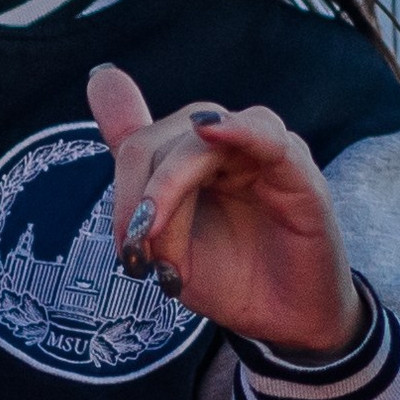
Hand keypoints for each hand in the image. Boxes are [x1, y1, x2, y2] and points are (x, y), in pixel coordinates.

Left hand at [87, 65, 362, 356]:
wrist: (286, 324)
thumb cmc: (230, 276)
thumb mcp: (167, 236)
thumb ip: (137, 169)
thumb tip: (102, 75)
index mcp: (192, 155)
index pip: (143, 143)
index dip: (124, 190)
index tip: (126, 251)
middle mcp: (226, 144)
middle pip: (164, 140)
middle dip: (142, 202)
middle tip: (145, 263)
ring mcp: (261, 152)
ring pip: (200, 140)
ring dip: (171, 192)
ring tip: (168, 255)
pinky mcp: (297, 171)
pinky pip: (265, 136)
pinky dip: (238, 129)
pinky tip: (213, 131)